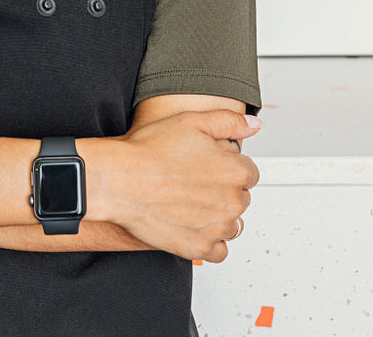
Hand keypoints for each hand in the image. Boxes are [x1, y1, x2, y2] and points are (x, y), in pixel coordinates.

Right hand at [94, 110, 259, 263]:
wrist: (118, 180)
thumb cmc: (149, 151)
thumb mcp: (192, 121)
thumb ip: (230, 121)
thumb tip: (254, 126)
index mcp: (235, 171)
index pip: (249, 172)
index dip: (227, 167)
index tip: (209, 166)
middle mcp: (231, 202)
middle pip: (241, 198)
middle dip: (223, 190)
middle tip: (194, 182)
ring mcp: (216, 228)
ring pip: (232, 224)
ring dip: (218, 216)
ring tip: (191, 203)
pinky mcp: (198, 248)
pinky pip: (219, 251)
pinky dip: (210, 241)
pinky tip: (194, 226)